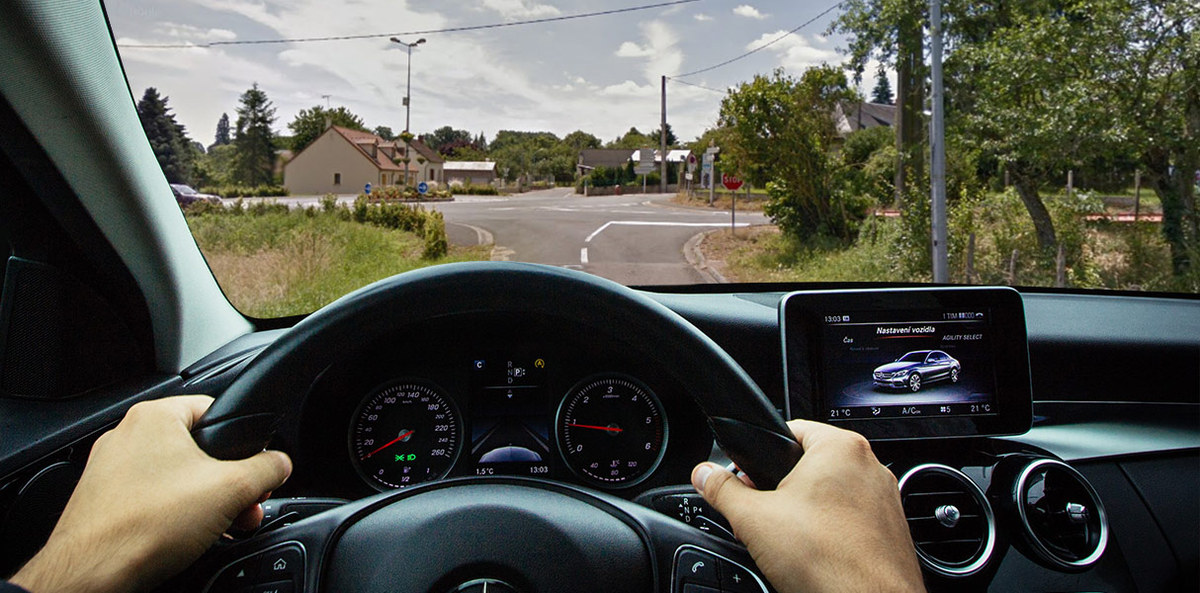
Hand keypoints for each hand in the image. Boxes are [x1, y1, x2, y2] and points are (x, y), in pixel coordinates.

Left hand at [10, 396, 291, 592]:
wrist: (95, 573)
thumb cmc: (145, 525)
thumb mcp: (232, 489)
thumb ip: (267, 468)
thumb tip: (280, 464)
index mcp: (154, 417)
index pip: (216, 410)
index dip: (244, 441)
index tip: (256, 466)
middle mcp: (127, 437)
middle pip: (199, 450)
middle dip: (229, 482)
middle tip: (244, 505)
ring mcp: (111, 471)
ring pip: (177, 478)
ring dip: (208, 502)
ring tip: (221, 526)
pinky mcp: (106, 503)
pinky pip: (153, 500)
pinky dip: (176, 516)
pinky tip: (189, 538)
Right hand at [691, 419, 923, 592]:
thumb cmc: (827, 560)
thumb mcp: (754, 519)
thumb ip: (723, 490)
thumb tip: (705, 474)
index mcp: (840, 448)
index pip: (790, 431)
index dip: (760, 457)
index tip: (748, 480)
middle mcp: (870, 466)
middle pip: (811, 465)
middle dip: (783, 490)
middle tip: (765, 516)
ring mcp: (885, 499)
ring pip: (833, 494)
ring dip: (807, 512)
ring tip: (791, 540)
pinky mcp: (890, 529)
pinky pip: (852, 519)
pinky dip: (832, 531)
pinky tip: (815, 554)